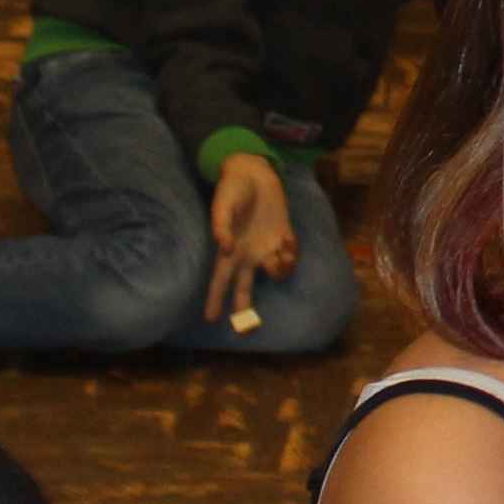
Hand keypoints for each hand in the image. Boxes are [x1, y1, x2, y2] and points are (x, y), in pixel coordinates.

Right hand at [205, 150, 298, 325]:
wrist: (253, 172)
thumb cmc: (231, 189)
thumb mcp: (222, 206)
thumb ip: (221, 227)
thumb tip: (224, 249)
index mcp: (229, 250)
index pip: (219, 281)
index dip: (214, 300)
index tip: (210, 319)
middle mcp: (247, 254)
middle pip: (244, 289)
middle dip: (245, 310)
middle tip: (247, 331)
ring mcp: (266, 246)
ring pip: (275, 273)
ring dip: (281, 270)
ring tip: (282, 254)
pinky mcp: (283, 236)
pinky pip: (291, 256)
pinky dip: (293, 254)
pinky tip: (288, 241)